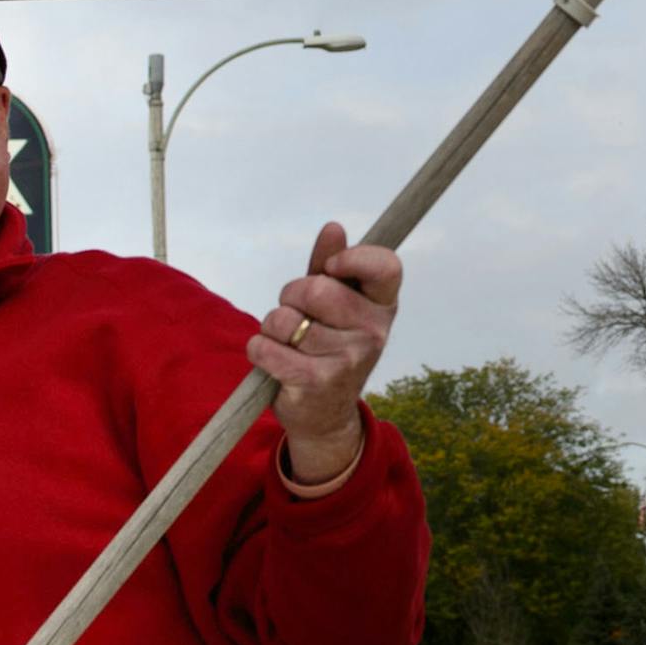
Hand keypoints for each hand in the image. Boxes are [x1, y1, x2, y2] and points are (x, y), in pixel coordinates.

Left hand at [247, 221, 401, 483]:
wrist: (325, 415)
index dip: (354, 258)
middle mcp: (373, 333)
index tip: (331, 267)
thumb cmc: (329, 345)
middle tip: (296, 313)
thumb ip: (330, 265)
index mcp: (383, 307)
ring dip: (273, 327)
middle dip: (291, 296)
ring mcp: (347, 360)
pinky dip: (259, 349)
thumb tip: (334, 228)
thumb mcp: (335, 304)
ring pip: (284, 319)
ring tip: (287, 341)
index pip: (386, 267)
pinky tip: (274, 359)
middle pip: (316, 290)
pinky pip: (267, 347)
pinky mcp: (315, 383)